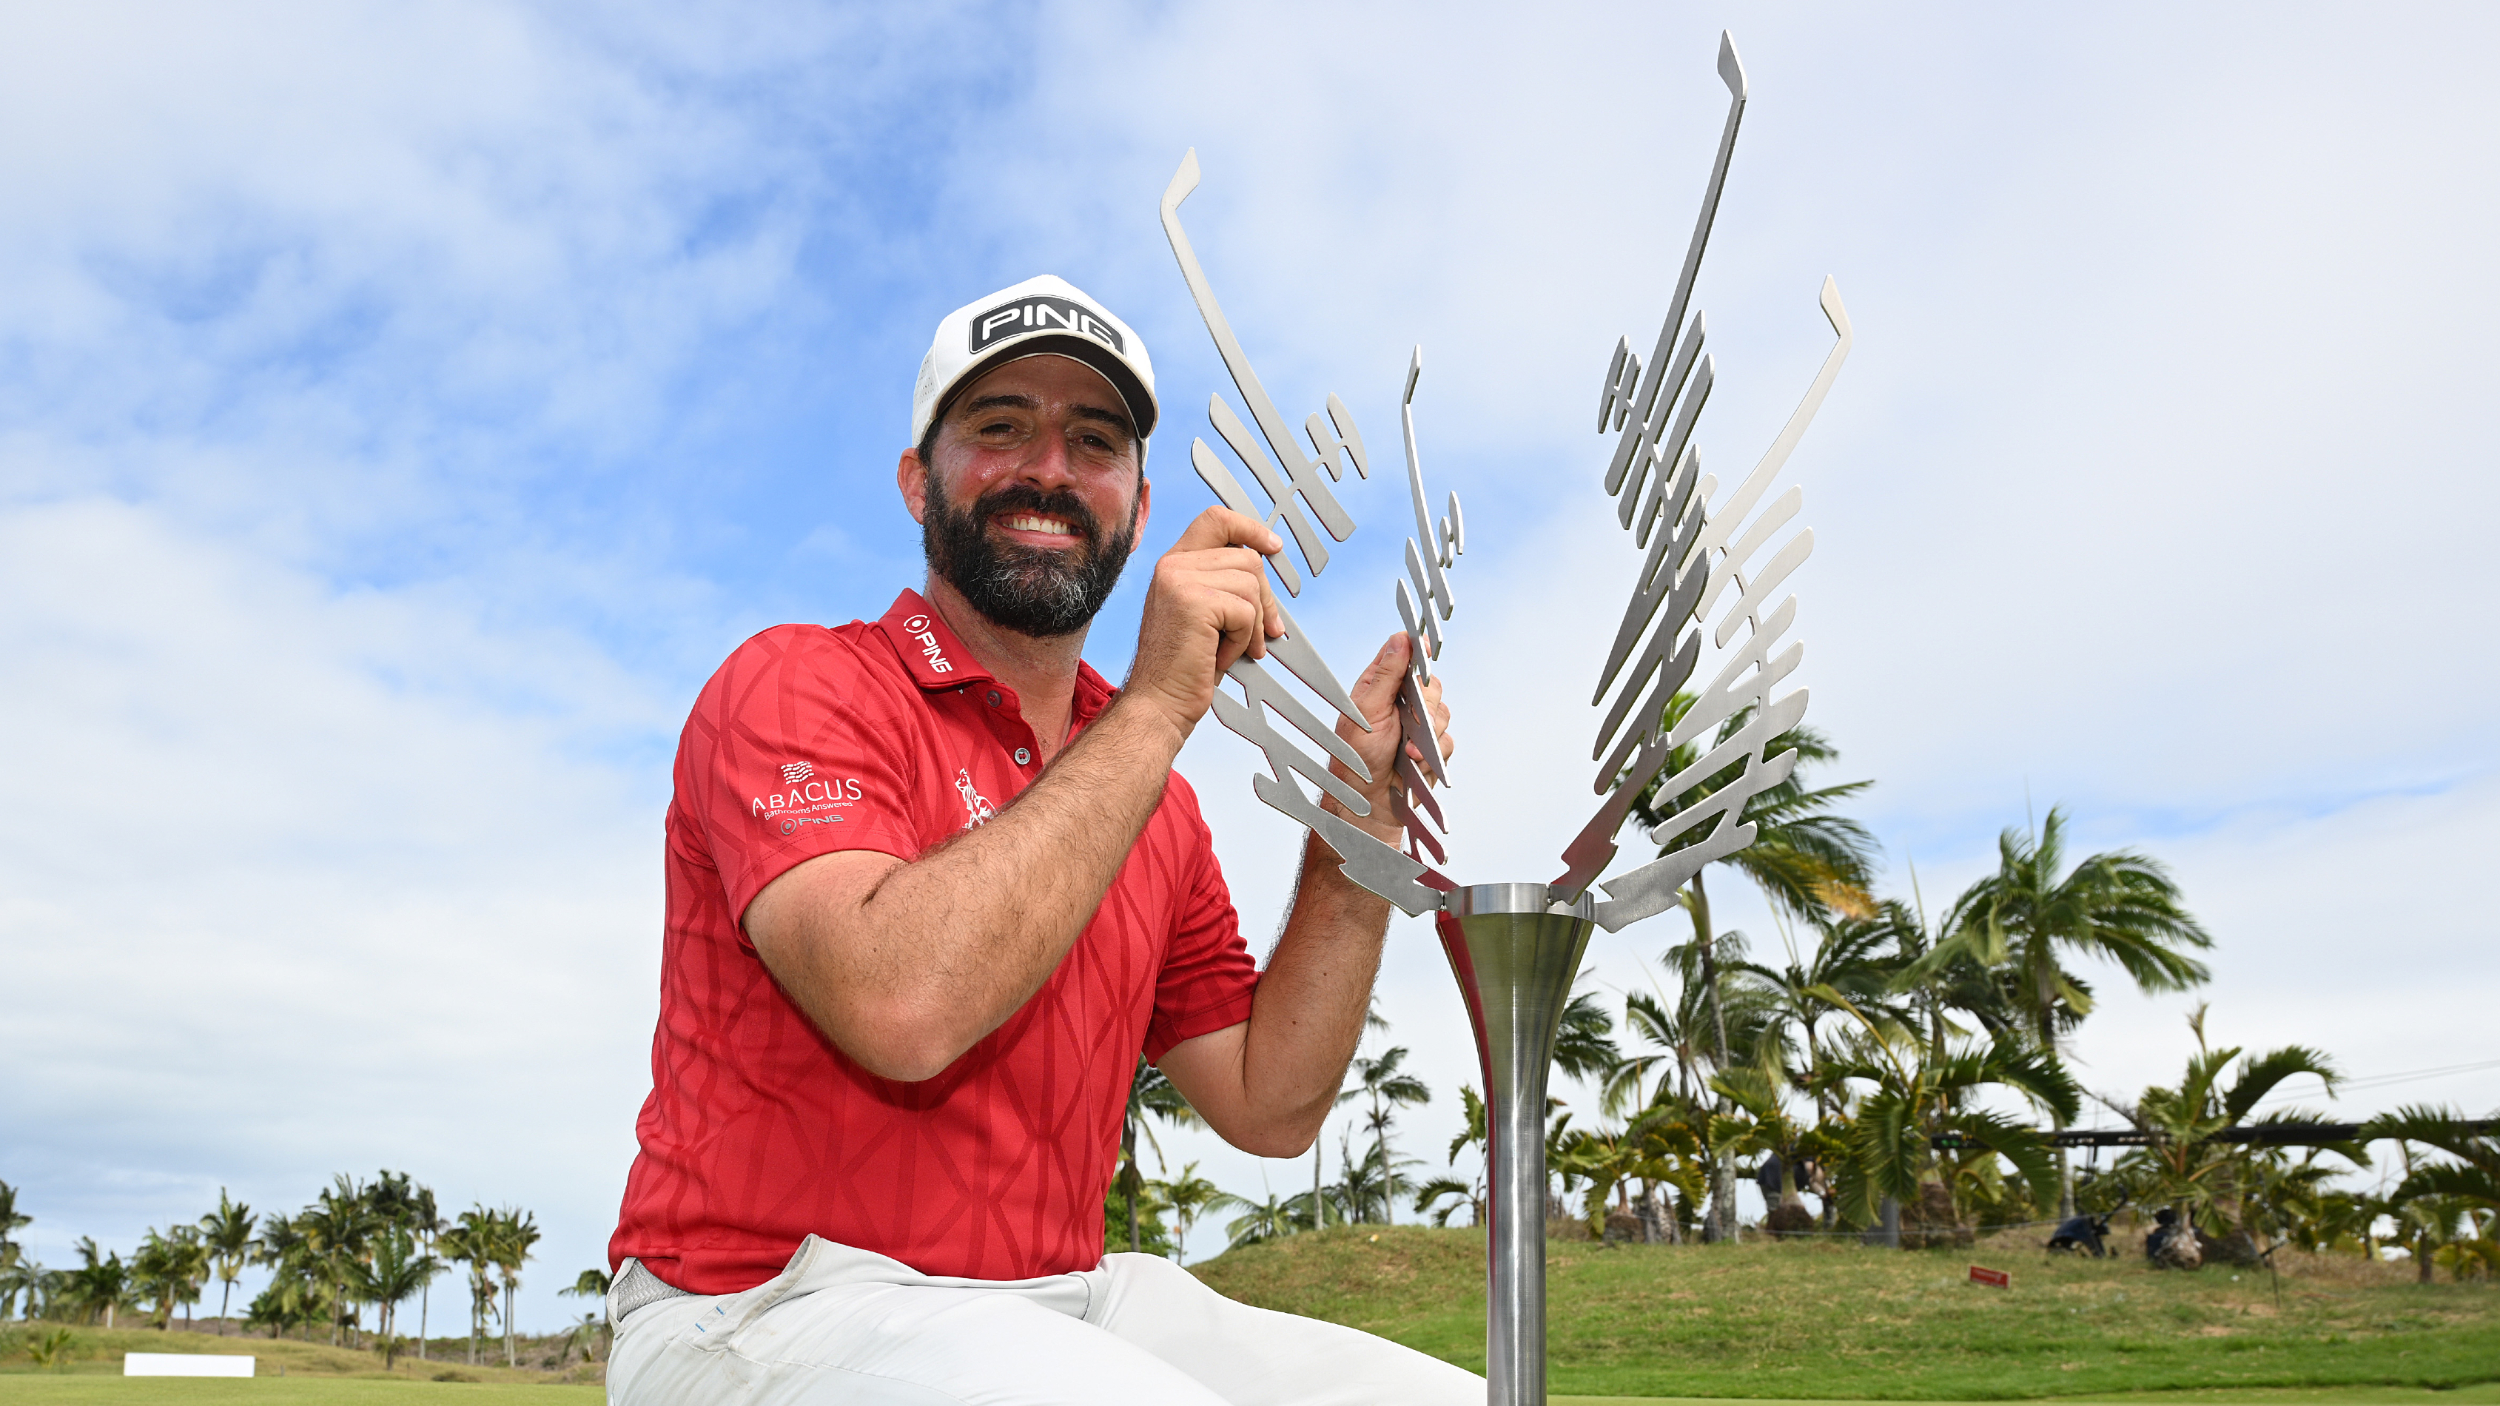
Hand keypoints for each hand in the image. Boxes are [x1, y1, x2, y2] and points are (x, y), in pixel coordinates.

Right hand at [1123, 507, 1286, 735]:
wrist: (1159, 702)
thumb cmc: (1184, 667)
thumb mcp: (1204, 613)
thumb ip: (1223, 583)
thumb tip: (1266, 568)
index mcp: (1174, 564)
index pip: (1216, 520)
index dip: (1250, 528)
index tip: (1273, 546)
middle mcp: (1173, 566)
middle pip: (1247, 559)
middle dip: (1265, 599)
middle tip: (1264, 632)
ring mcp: (1180, 580)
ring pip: (1251, 585)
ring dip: (1252, 624)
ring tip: (1231, 647)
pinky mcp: (1194, 602)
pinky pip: (1246, 611)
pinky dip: (1242, 640)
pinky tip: (1220, 655)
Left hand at [1326, 631, 1455, 840]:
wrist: (1368, 804)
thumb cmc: (1356, 759)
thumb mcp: (1367, 710)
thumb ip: (1386, 674)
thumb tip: (1401, 639)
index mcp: (1378, 687)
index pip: (1404, 656)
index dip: (1417, 650)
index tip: (1425, 647)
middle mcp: (1400, 703)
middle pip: (1431, 685)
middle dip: (1425, 704)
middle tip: (1410, 719)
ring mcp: (1418, 726)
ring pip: (1443, 713)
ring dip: (1428, 734)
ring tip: (1406, 752)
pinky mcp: (1432, 749)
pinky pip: (1448, 741)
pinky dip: (1433, 754)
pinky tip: (1414, 764)